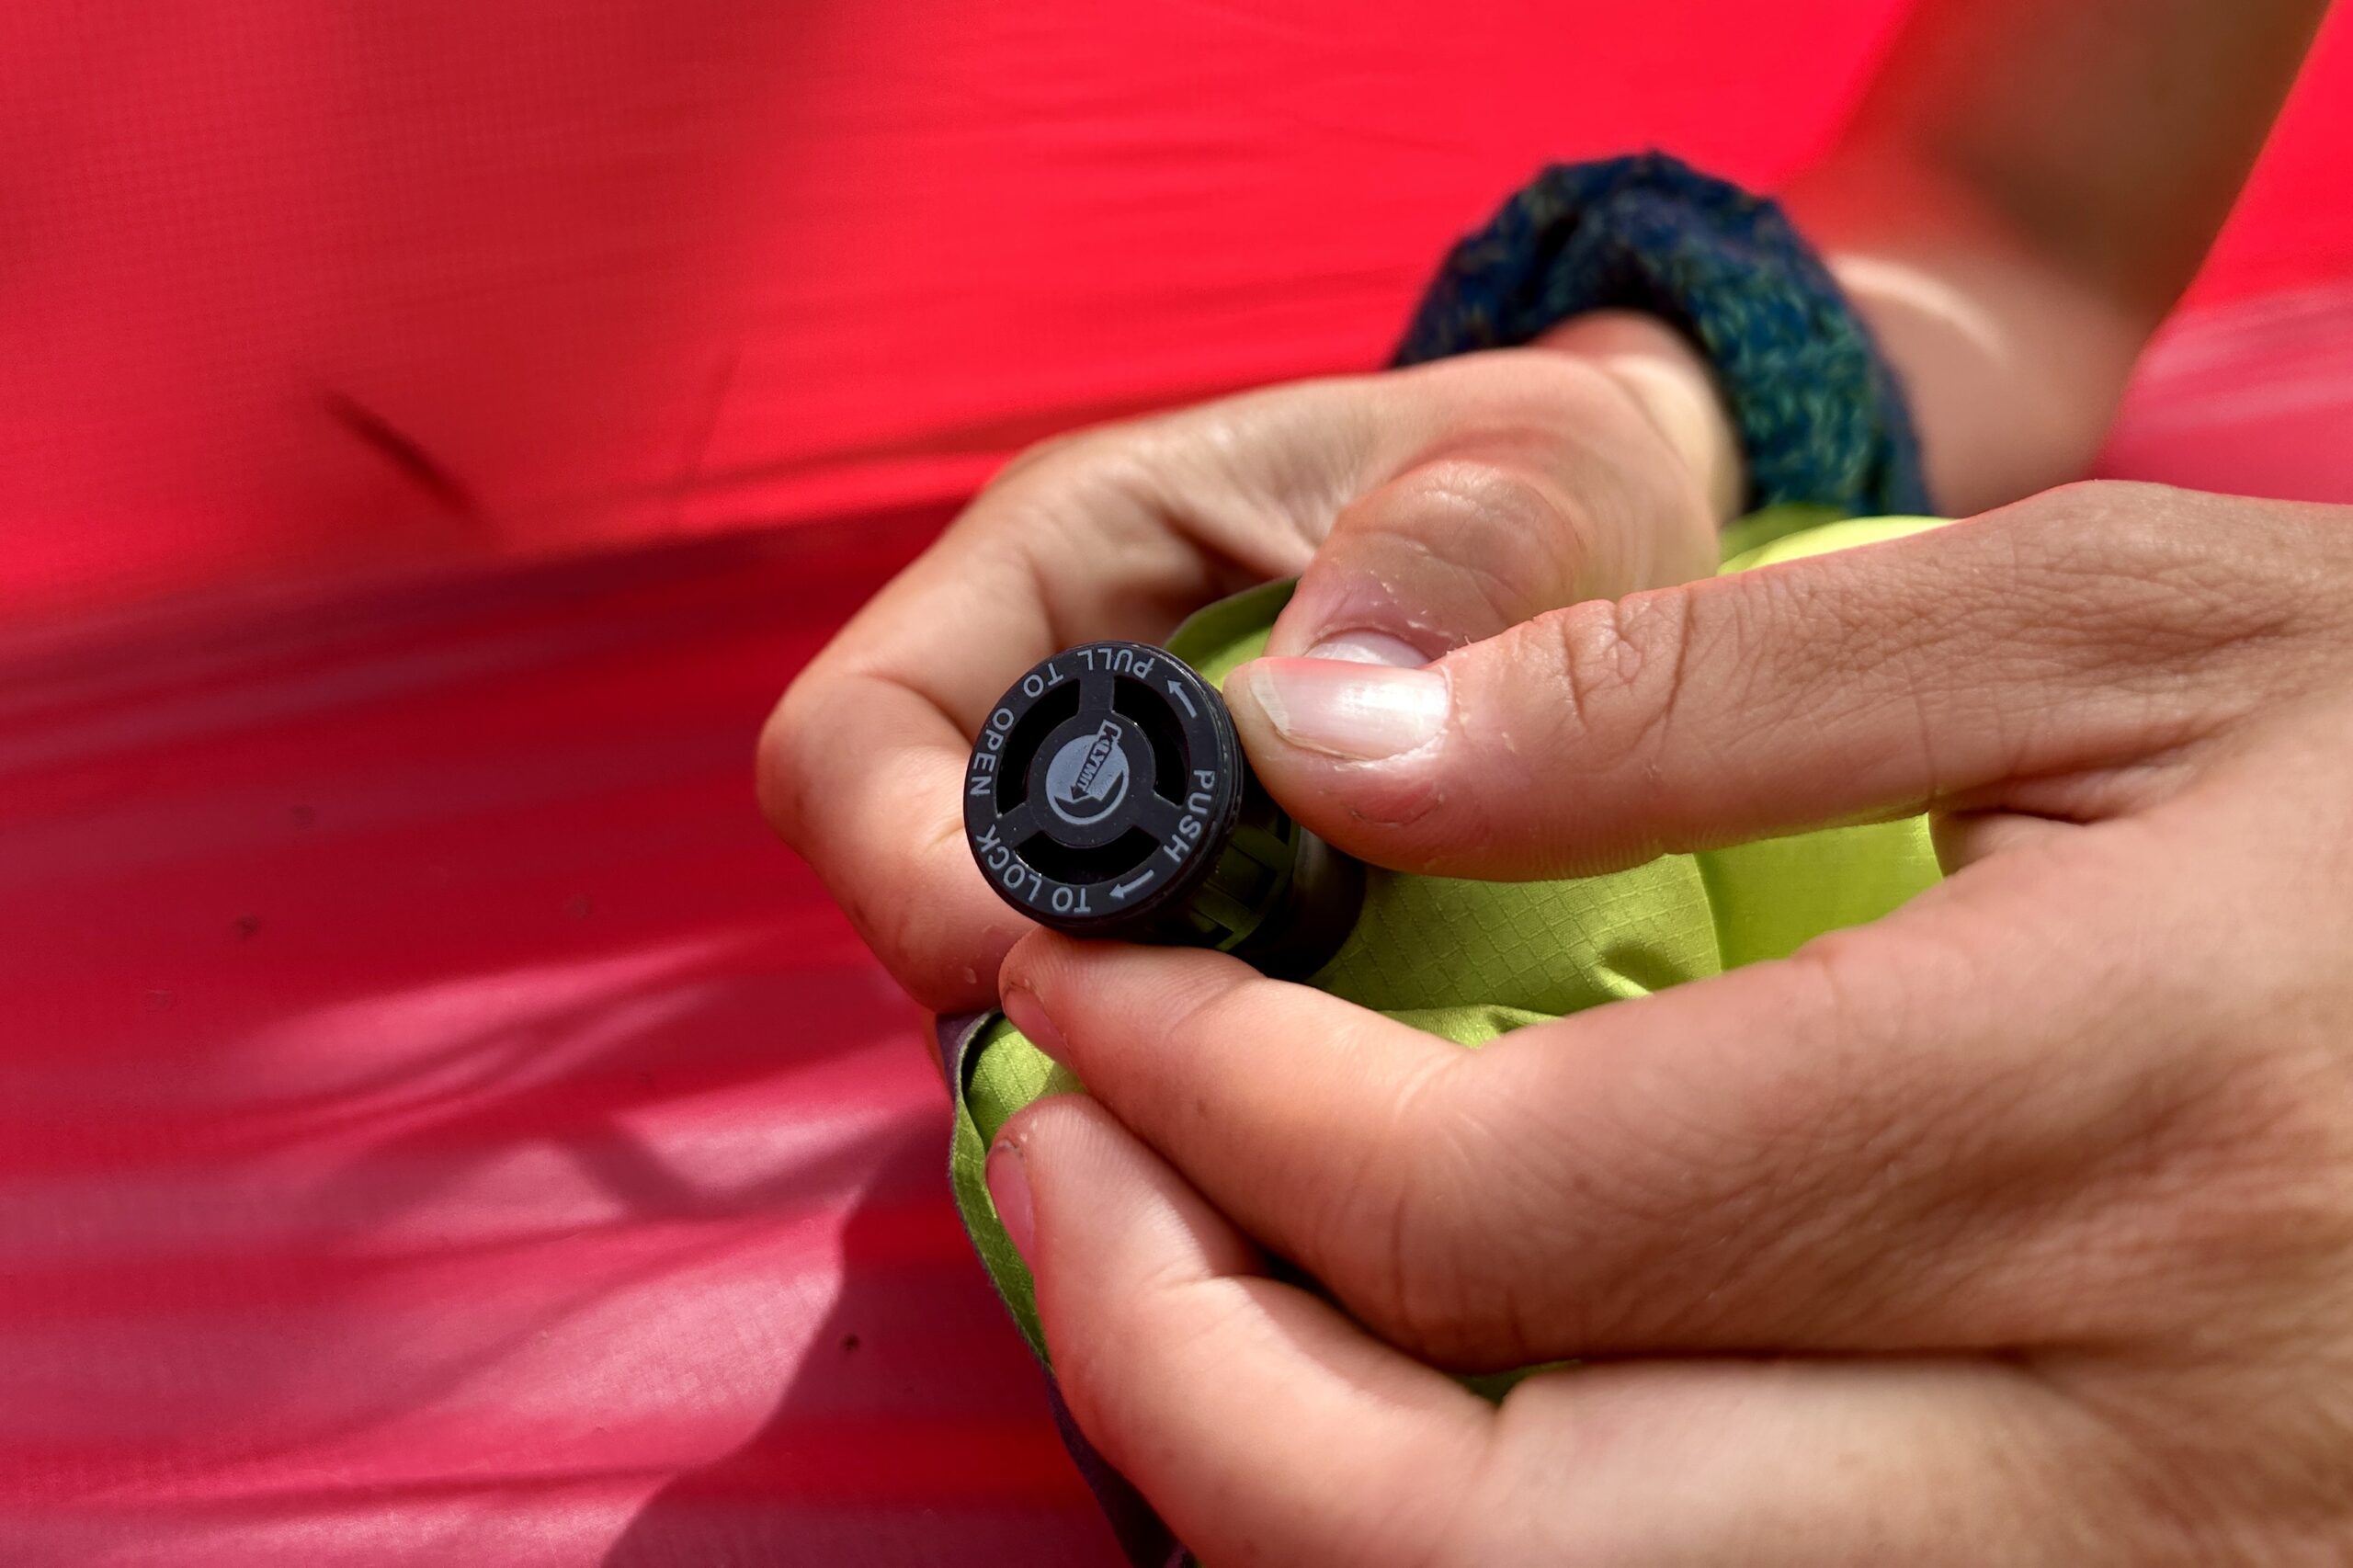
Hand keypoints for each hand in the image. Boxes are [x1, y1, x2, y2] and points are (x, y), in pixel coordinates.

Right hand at [760, 316, 1732, 1011]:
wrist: (1614, 552)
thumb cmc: (1553, 488)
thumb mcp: (1541, 478)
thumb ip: (1448, 563)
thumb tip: (1307, 726)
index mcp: (1060, 561)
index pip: (849, 747)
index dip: (920, 884)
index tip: (1081, 981)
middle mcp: (1042, 704)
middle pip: (906, 908)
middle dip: (1027, 1008)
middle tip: (1213, 1072)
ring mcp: (1102, 831)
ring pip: (1010, 1001)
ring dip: (1118, 1068)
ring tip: (1291, 1090)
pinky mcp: (1179, 929)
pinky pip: (1122, 1043)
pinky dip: (1194, 1092)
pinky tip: (1318, 1109)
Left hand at [990, 482, 2352, 1563]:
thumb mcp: (2115, 629)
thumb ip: (1701, 686)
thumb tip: (1332, 748)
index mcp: (2106, 1134)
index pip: (1491, 1213)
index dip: (1207, 1101)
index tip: (1080, 978)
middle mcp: (2111, 1469)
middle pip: (1474, 1544)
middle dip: (1171, 1359)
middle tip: (1055, 1150)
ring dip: (1282, 1476)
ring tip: (1170, 1251)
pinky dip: (1470, 1525)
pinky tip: (1404, 1364)